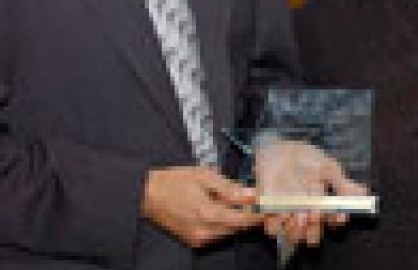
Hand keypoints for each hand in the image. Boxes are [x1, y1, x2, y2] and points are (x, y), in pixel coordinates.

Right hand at [141, 166, 261, 247]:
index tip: (270, 206)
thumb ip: (230, 188)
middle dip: (248, 213)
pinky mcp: (194, 241)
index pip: (243, 220)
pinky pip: (218, 233)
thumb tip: (253, 195)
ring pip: (229, 230)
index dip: (260, 214)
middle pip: (238, 227)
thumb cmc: (174, 181)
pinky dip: (223, 222)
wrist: (147, 195)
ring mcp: (198, 239)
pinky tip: (216, 208)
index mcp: (207, 213)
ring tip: (229, 199)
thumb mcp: (204, 176)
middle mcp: (204, 231)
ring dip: (235, 217)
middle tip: (253, 197)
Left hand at [255, 139, 367, 245]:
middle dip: (313, 229)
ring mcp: (287, 216)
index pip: (332, 221)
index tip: (338, 214)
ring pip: (293, 235)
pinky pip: (272, 227)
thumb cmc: (305, 158)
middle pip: (312, 236)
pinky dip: (275, 223)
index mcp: (323, 206)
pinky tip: (277, 211)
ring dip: (294, 228)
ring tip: (294, 213)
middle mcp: (306, 215)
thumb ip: (343, 183)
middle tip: (312, 215)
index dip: (336, 220)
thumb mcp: (327, 167)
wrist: (278, 148)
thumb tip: (364, 194)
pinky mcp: (269, 213)